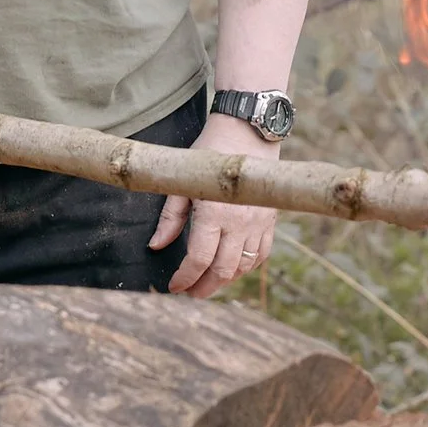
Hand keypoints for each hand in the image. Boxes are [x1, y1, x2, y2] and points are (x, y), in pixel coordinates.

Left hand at [152, 112, 279, 298]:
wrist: (246, 133)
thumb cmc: (209, 154)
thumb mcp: (182, 182)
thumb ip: (170, 218)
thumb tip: (157, 246)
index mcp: (214, 213)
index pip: (199, 259)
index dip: (185, 278)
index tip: (174, 286)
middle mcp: (240, 222)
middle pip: (223, 270)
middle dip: (205, 287)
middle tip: (190, 293)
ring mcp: (259, 223)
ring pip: (244, 266)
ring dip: (225, 280)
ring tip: (208, 283)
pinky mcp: (270, 220)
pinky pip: (261, 254)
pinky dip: (247, 267)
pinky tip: (233, 268)